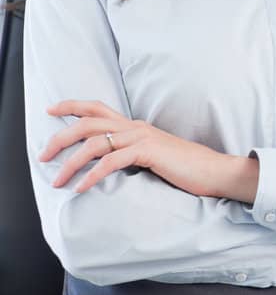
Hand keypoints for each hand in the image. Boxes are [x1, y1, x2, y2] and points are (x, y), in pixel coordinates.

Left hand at [39, 100, 257, 202]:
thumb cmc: (185, 168)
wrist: (214, 171)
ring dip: (70, 163)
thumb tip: (105, 162)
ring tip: (57, 181)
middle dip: (60, 137)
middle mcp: (135, 126)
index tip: (50, 110)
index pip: (97, 108)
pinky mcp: (148, 151)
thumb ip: (130, 153)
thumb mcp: (152, 157)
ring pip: (94, 142)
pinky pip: (111, 161)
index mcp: (135, 126)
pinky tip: (82, 188)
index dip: (71, 106)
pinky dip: (92, 175)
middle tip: (42, 155)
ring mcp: (142, 137)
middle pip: (88, 122)